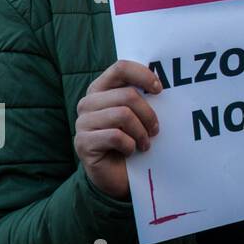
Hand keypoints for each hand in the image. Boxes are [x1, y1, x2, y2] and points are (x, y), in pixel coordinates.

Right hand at [74, 60, 162, 199]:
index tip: (160, 90)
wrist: (117, 175)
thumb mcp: (138, 114)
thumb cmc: (131, 139)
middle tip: (156, 129)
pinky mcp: (82, 143)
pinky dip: (130, 145)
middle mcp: (88, 103)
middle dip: (148, 114)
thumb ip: (142, 96)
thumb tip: (161, 85)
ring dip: (141, 132)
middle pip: (128, 95)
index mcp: (101, 89)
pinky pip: (115, 136)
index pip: (120, 68)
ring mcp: (82, 123)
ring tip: (145, 143)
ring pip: (122, 115)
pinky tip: (130, 152)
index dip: (143, 75)